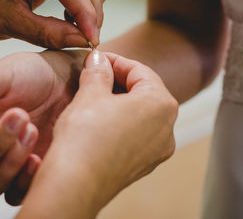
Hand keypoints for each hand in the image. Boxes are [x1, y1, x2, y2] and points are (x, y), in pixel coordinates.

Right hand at [0, 50, 87, 204]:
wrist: (67, 81)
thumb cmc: (31, 73)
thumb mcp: (2, 72)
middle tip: (21, 116)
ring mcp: (2, 162)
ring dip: (9, 162)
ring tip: (32, 130)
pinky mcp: (26, 174)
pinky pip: (15, 194)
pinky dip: (23, 181)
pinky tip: (38, 158)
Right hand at [16, 51, 177, 218]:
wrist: (74, 184)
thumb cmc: (84, 136)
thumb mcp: (89, 94)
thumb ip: (98, 71)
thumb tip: (99, 59)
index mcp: (161, 104)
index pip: (140, 71)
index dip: (116, 61)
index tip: (98, 59)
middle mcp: (167, 129)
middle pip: (145, 93)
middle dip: (119, 82)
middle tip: (95, 76)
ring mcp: (157, 151)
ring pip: (141, 115)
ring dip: (121, 103)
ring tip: (95, 98)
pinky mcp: (144, 165)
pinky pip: (137, 136)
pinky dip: (122, 124)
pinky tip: (100, 123)